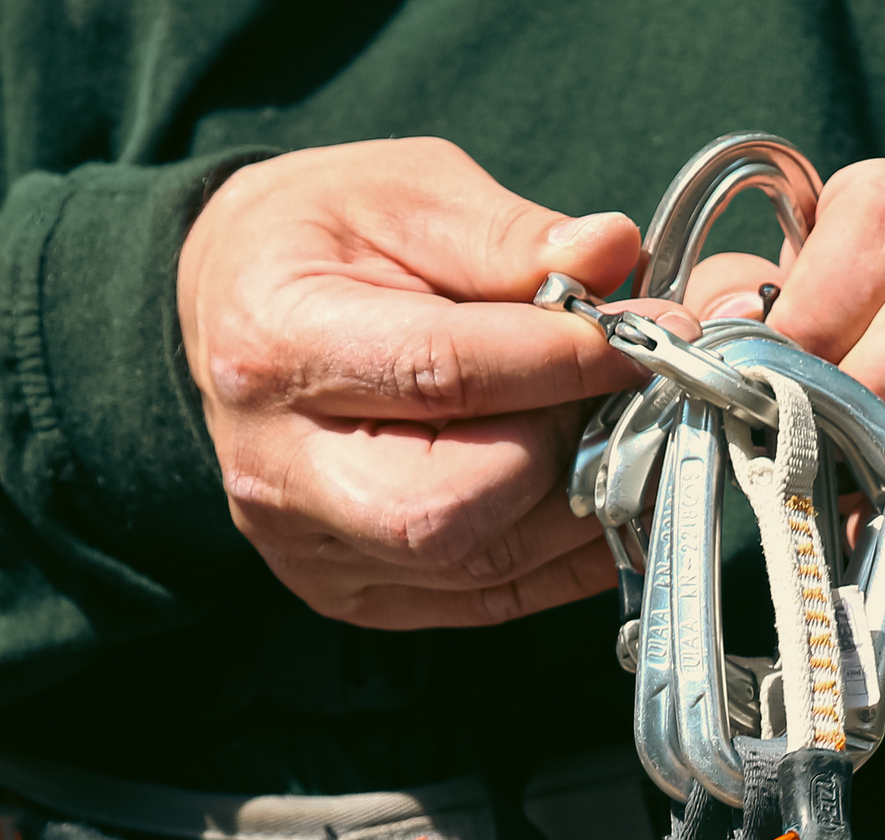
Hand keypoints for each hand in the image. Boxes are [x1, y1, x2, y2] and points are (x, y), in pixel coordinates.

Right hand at [177, 139, 697, 627]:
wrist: (229, 308)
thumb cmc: (317, 240)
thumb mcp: (402, 192)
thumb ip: (506, 234)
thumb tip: (611, 253)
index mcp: (277, 345)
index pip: (443, 372)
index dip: (566, 358)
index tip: (655, 330)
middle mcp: (278, 468)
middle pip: (453, 506)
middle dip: (567, 445)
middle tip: (633, 387)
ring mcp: (309, 548)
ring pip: (480, 565)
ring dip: (584, 503)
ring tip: (630, 430)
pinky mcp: (350, 592)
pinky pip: (486, 602)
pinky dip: (567, 556)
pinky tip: (608, 491)